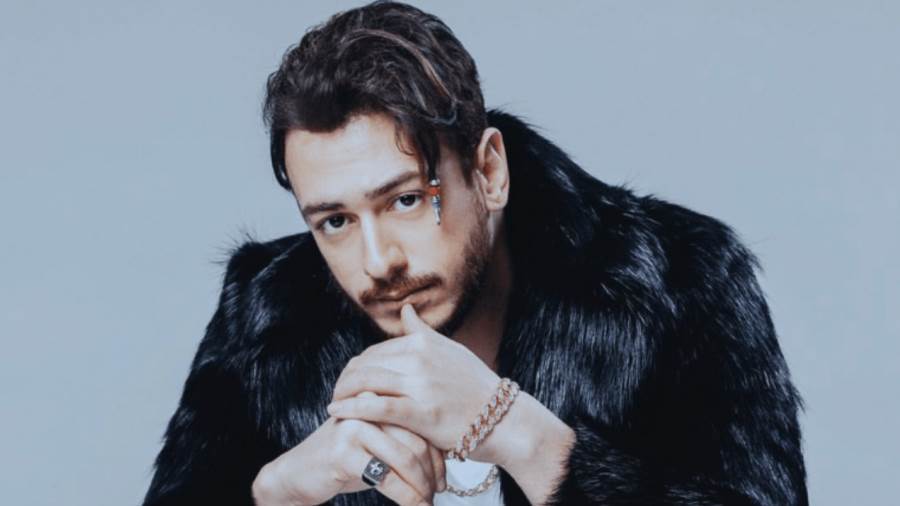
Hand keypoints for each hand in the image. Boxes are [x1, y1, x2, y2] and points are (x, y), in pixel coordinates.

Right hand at [252, 391, 445, 505]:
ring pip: (405, 459)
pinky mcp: (344, 452)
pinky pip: (387, 478)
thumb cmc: (345, 458)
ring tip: (427, 503)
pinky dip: (407, 498)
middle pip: (417, 439)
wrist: (298, 473)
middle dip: (432, 472)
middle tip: (439, 492)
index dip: (438, 453)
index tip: (444, 478)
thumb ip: (404, 436)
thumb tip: (447, 453)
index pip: (422, 422)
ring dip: (421, 488)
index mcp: (379, 396)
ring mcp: (355, 426)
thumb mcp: (377, 441)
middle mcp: (368, 405)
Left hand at [327, 304, 503, 462]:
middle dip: (346, 379)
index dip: (358, 367)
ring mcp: (420, 384)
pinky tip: (336, 413)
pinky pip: (375, 406)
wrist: (505, 420)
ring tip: (334, 403)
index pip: (376, 351)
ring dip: (342, 393)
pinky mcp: (420, 412)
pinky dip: (351, 408)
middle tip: (337, 393)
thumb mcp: (451, 352)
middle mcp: (420, 357)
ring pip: (366, 382)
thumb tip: (406, 310)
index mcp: (424, 342)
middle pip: (366, 364)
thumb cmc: (476, 389)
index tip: (350, 380)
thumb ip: (424, 333)